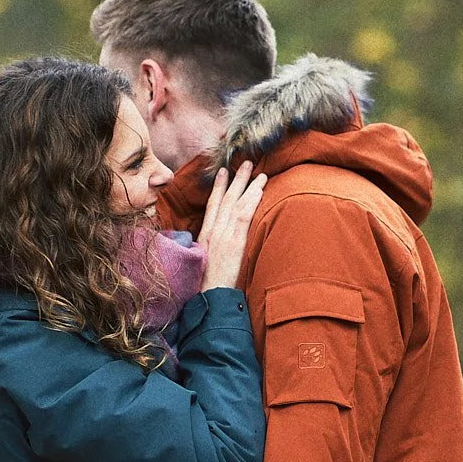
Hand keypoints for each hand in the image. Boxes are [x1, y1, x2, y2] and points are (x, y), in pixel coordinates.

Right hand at [197, 158, 266, 290]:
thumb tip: (219, 244)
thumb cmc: (206, 285)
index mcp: (204, 236)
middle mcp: (212, 231)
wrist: (208, 298)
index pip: (212, 205)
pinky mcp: (233, 243)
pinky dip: (251, 201)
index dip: (218, 187)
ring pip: (235, 203)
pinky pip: (243, 216)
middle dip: (235, 179)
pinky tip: (259, 190)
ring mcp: (222, 236)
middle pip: (225, 199)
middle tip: (245, 163)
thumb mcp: (203, 262)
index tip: (223, 172)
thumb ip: (211, 249)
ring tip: (258, 172)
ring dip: (247, 185)